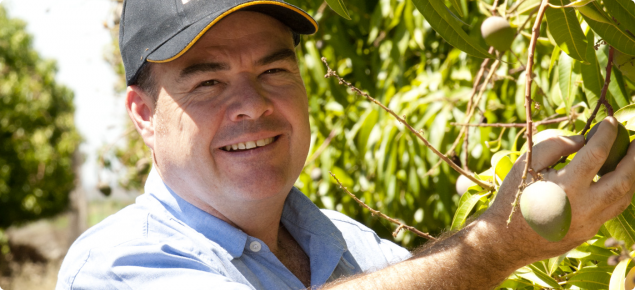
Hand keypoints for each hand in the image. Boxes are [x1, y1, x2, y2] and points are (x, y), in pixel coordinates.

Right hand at [482, 117, 634, 263]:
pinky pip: (612, 209)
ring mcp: (589, 223)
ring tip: (632, 158)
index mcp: (566, 187)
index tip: (611, 121)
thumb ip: (554, 145)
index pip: (596, 154)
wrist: (506, 239)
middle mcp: (583, 206)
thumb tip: (583, 139)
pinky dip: (619, 192)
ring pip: (623, 197)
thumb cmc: (514, 196)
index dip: (607, 134)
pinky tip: (616, 179)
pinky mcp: (589, 232)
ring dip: (631, 176)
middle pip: (623, 179)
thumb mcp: (527, 164)